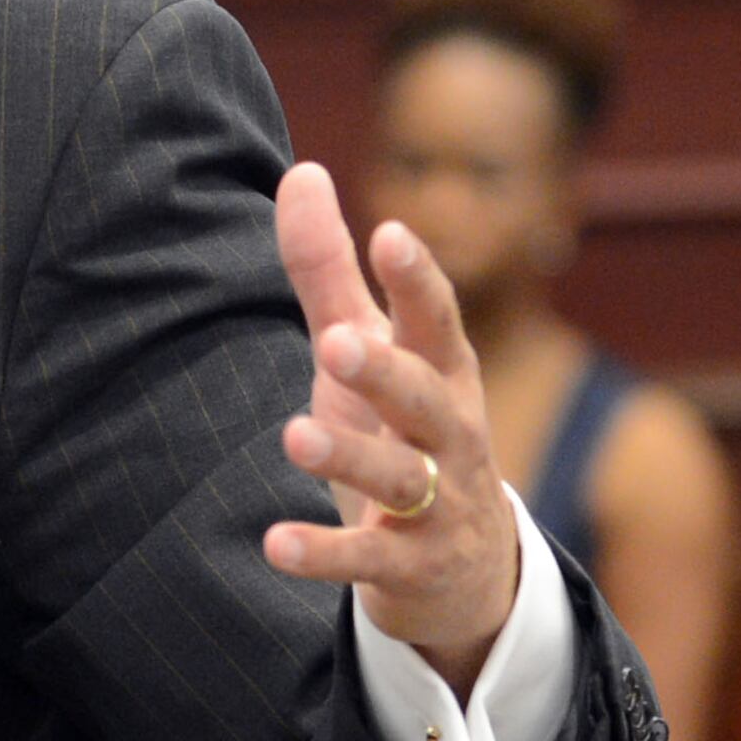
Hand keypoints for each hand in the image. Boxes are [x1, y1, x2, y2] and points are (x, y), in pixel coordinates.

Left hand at [266, 162, 520, 690]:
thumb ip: (329, 271)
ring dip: (349, 458)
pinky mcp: (412, 567)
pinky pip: (369, 560)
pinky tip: (275, 544)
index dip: (417, 280)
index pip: (437, 320)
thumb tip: (301, 171)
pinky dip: (325, 553)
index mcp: (441, 374)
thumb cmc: (401, 431)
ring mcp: (438, 503)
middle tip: (335, 342)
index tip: (391, 233)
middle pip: (424, 398)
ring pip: (401, 478)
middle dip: (385, 371)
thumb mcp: (365, 351)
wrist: (464, 569)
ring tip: (294, 439)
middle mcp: (450, 434)